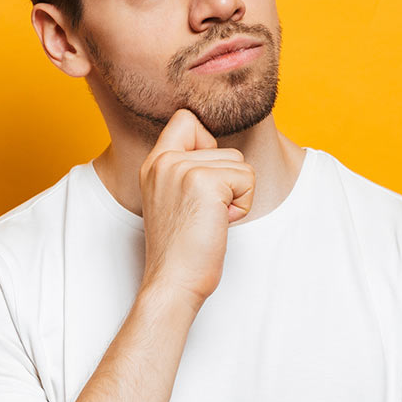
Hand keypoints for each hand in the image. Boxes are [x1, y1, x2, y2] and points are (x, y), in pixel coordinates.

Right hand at [138, 109, 254, 308]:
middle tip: (203, 214)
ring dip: (236, 195)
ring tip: (210, 219)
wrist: (173, 281)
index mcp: (154, 163)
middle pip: (225, 148)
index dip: (206, 144)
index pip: (186, 119)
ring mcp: (182, 168)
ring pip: (240, 163)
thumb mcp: (172, 197)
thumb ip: (186, 168)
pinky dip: (242, 205)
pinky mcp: (205, 182)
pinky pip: (247, 179)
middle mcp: (163, 161)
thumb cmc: (181, 249)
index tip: (202, 183)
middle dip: (228, 183)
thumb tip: (218, 148)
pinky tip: (219, 223)